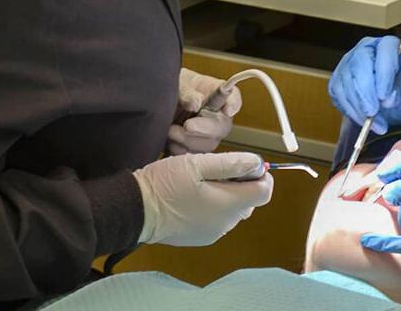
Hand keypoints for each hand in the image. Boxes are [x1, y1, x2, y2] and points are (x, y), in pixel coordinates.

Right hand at [132, 151, 272, 245]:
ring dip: (227, 195)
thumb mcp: (198, 164)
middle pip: (250, 201)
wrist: (136, 211)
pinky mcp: (202, 237)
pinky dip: (215, 207)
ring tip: (202, 183)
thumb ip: (232, 163)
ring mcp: (214, 233)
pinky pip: (219, 220)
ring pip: (234, 210)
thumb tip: (257, 163)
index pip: (265, 191)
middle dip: (241, 183)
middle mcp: (226, 223)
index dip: (260, 175)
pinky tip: (194, 197)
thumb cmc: (166, 184)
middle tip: (216, 170)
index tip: (244, 164)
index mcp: (229, 204)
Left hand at [168, 67, 241, 154]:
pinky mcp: (197, 149)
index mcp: (220, 95)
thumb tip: (195, 103)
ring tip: (171, 130)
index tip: (227, 110)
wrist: (161, 105)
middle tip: (187, 125)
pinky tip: (170, 140)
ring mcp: (210, 136)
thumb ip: (188, 93)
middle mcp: (219, 117)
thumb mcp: (180, 85)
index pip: (233, 98)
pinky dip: (179, 149)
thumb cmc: (177, 90)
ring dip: (187, 140)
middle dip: (204, 129)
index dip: (233, 105)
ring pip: (207, 145)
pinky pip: (192, 156)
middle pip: (222, 127)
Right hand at [328, 35, 400, 133]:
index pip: (384, 50)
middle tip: (372, 112)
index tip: (385, 97)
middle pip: (359, 64)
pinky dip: (351, 111)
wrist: (392, 104)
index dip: (383, 74)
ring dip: (358, 107)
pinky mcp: (337, 81)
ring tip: (372, 123)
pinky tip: (363, 121)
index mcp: (387, 45)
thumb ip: (399, 93)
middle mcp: (364, 49)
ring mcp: (348, 64)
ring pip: (346, 82)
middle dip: (365, 92)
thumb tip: (388, 99)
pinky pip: (339, 96)